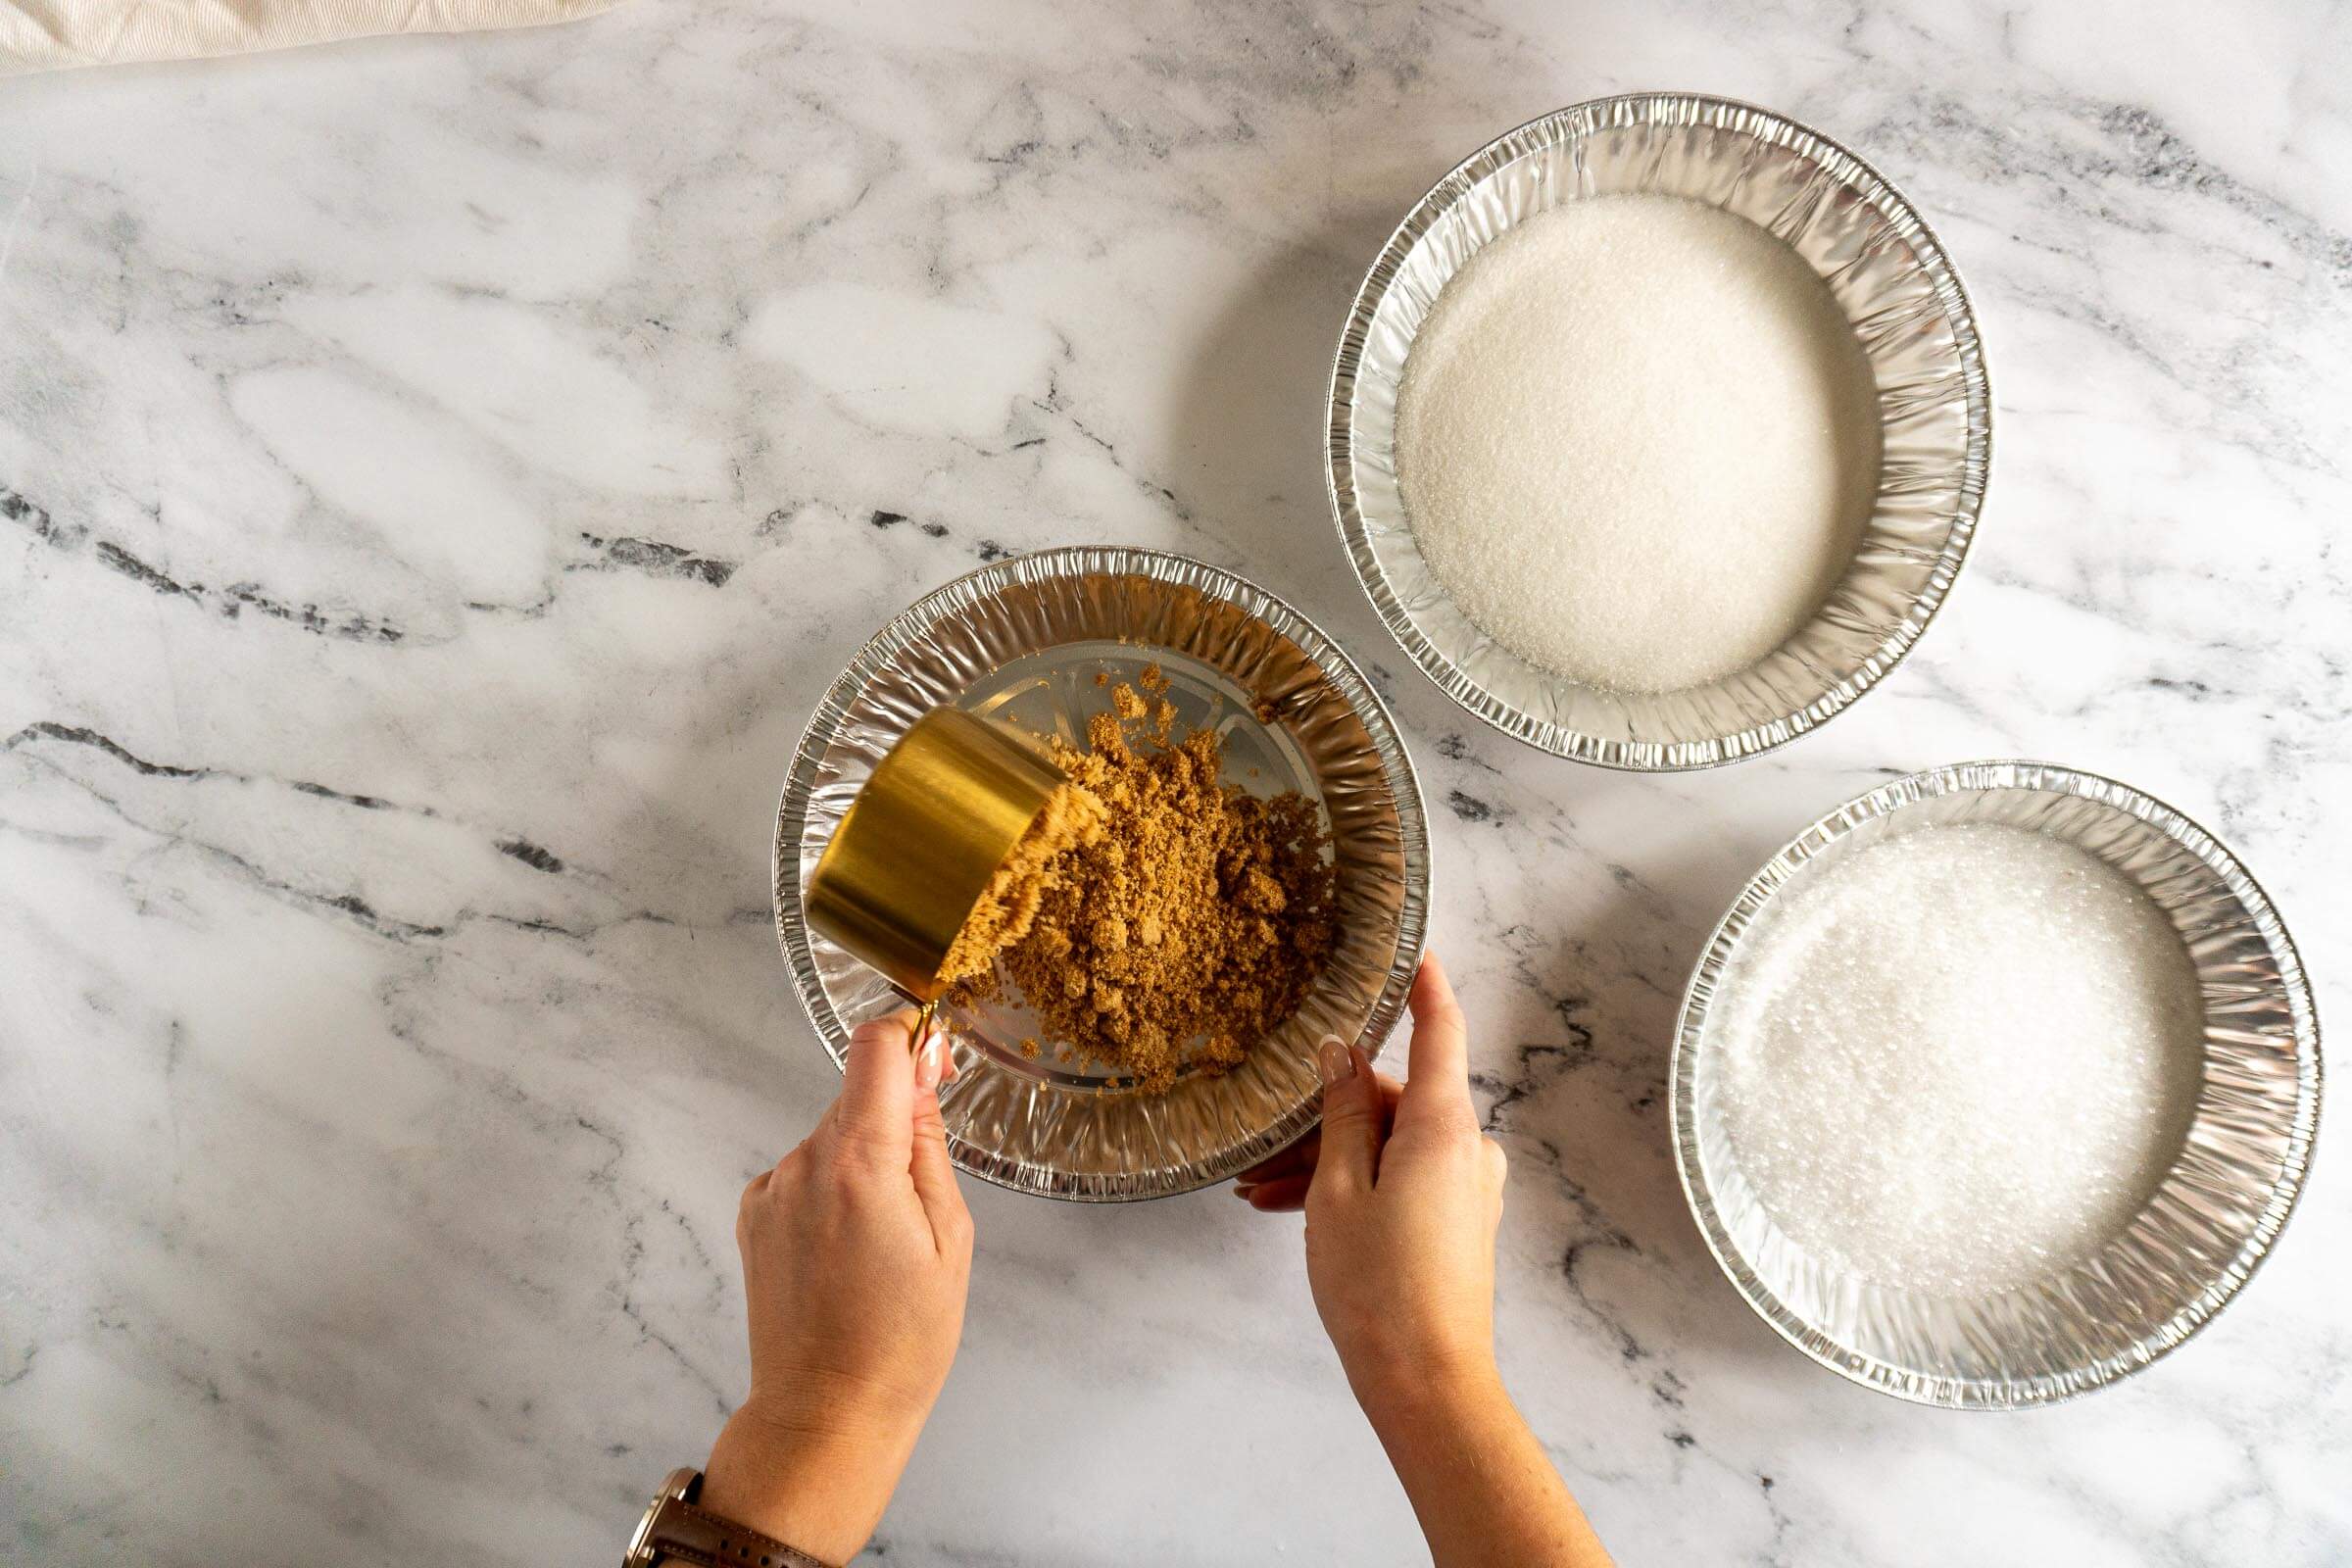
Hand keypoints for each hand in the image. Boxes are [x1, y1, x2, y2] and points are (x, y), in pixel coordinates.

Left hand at [701, 1013, 972, 1563]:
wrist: (826, 1412)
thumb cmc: (902, 1339)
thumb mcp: (950, 1236)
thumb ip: (930, 1143)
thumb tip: (923, 1072)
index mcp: (858, 1163)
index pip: (874, 1047)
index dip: (909, 1037)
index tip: (935, 1055)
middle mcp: (802, 1163)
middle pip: (856, 1093)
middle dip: (895, 1116)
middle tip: (924, 1188)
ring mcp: (770, 1189)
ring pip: (832, 1135)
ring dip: (863, 1159)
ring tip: (885, 1238)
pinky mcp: (753, 1213)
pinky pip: (806, 1171)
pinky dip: (833, 1189)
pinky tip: (849, 1248)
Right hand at [1237, 952, 1506, 1410]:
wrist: (1427, 1382)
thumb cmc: (1378, 1287)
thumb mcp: (1337, 1189)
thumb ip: (1341, 1113)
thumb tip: (1338, 1055)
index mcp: (1444, 1125)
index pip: (1439, 1030)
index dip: (1424, 985)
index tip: (1411, 946)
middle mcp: (1467, 1147)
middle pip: (1395, 1100)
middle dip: (1326, 1115)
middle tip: (1258, 1147)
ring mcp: (1467, 1187)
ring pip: (1389, 1145)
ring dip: (1327, 1159)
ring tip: (1259, 1192)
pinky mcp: (1459, 1220)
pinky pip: (1401, 1179)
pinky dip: (1353, 1187)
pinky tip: (1291, 1210)